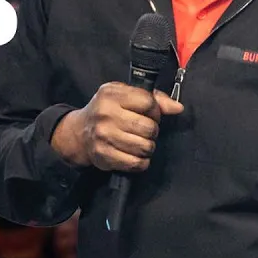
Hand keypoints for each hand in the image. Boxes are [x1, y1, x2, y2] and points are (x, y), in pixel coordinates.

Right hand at [51, 82, 183, 171]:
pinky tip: (135, 155)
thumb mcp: (124, 95)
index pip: (149, 102)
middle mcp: (106, 114)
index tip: (149, 114)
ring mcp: (104, 136)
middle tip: (143, 130)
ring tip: (138, 142)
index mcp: (111, 94)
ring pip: (145, 147)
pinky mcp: (104, 155)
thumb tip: (177, 108)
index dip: (155, 110)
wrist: (79, 132)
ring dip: (147, 147)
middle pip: (149, 127)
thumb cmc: (106, 111)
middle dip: (152, 131)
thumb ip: (153, 98)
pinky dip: (141, 161)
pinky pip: (136, 163)